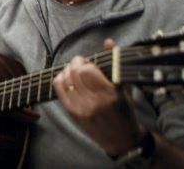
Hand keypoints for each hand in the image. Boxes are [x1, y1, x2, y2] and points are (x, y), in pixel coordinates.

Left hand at [53, 39, 142, 155]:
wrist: (122, 141)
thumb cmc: (125, 112)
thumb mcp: (124, 89)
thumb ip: (115, 64)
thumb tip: (108, 42)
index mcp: (110, 95)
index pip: (87, 70)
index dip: (85, 62)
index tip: (89, 63)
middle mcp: (94, 103)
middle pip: (74, 73)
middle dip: (76, 64)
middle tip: (81, 65)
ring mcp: (82, 109)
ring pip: (65, 80)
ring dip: (68, 71)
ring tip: (75, 72)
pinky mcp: (73, 114)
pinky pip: (59, 89)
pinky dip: (61, 80)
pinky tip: (68, 80)